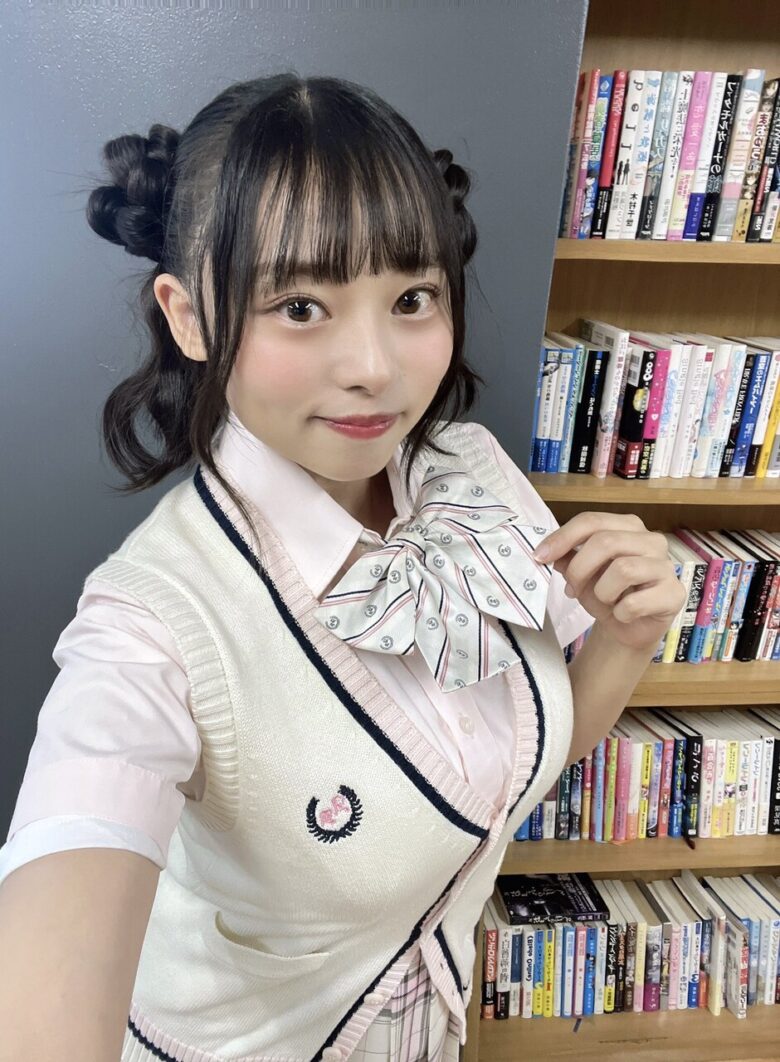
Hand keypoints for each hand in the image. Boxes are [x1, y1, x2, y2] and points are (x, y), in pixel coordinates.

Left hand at [532, 511, 686, 652]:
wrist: (629, 628)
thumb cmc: (607, 594)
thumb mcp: (580, 574)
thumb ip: (566, 558)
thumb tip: (546, 551)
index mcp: (628, 527)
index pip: (591, 521)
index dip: (562, 538)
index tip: (539, 556)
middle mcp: (651, 540)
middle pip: (606, 542)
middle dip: (579, 569)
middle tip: (572, 589)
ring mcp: (666, 566)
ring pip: (622, 569)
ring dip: (602, 592)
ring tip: (605, 600)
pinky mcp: (674, 594)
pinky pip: (635, 602)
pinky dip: (619, 613)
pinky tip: (623, 614)